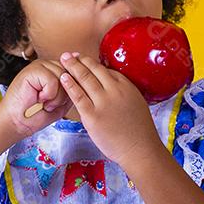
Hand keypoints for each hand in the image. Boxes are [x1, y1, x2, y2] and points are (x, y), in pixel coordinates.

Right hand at [0, 58, 76, 138]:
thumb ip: (72, 91)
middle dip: (63, 96)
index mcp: (55, 71)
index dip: (72, 90)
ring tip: (44, 103)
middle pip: (71, 76)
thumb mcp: (61, 103)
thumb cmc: (36, 115)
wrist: (17, 123)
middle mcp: (48, 65)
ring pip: (63, 78)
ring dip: (55, 97)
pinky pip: (52, 80)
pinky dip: (48, 94)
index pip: (75, 73)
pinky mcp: (32, 70)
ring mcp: (40, 66)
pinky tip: (38, 98)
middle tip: (49, 105)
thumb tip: (84, 83)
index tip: (58, 102)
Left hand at [56, 52, 164, 167]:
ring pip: (85, 79)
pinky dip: (70, 85)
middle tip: (68, 54)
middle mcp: (114, 91)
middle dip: (79, 60)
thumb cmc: (138, 131)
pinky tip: (63, 78)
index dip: (92, 63)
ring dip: (72, 67)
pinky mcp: (92, 116)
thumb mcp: (135, 103)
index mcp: (126, 86)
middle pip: (93, 70)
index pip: (106, 70)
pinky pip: (78, 96)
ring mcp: (103, 103)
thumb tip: (110, 86)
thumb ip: (122, 92)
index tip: (83, 59)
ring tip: (63, 60)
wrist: (140, 149)